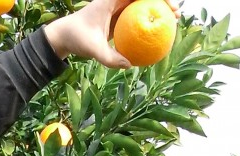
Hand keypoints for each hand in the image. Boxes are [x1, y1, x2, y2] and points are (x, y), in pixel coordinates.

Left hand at [45, 0, 180, 67]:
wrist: (64, 36)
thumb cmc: (77, 38)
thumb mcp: (92, 49)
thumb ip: (109, 58)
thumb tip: (129, 65)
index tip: (167, 6)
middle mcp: (116, 0)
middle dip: (162, 3)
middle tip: (176, 15)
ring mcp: (118, 8)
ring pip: (142, 7)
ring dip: (157, 12)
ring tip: (172, 24)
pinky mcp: (117, 18)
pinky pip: (135, 19)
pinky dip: (146, 25)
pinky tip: (155, 37)